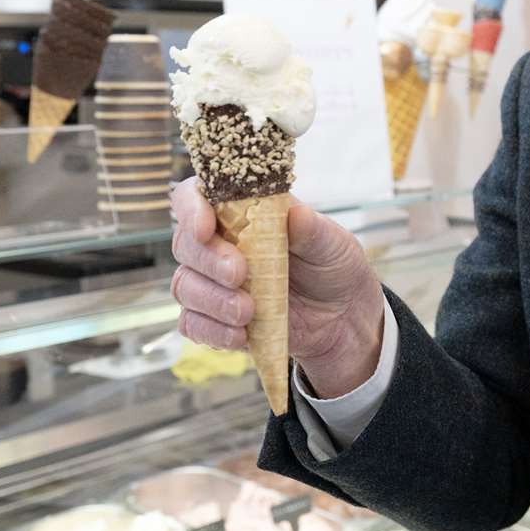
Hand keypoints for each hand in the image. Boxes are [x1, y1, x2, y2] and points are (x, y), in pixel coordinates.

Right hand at [170, 177, 385, 397]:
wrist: (344, 318)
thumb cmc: (333, 267)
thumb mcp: (334, 245)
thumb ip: (312, 230)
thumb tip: (296, 214)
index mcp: (243, 211)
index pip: (197, 195)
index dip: (192, 207)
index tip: (206, 227)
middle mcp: (220, 243)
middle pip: (185, 243)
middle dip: (209, 260)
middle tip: (239, 274)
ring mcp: (213, 282)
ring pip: (185, 286)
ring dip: (212, 300)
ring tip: (248, 311)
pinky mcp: (214, 318)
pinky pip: (193, 324)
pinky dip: (213, 330)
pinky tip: (240, 335)